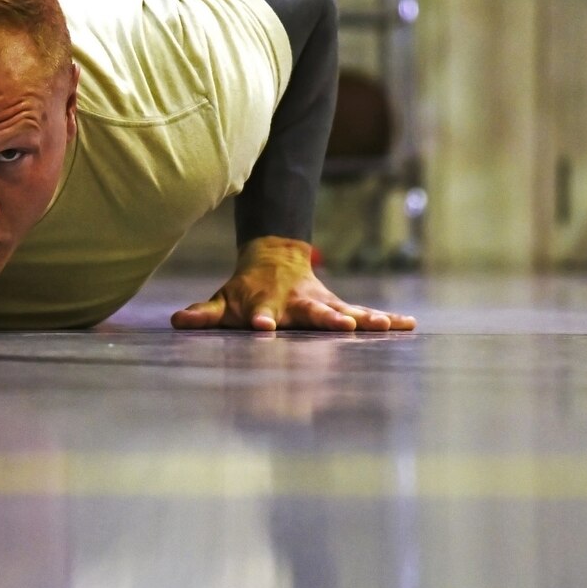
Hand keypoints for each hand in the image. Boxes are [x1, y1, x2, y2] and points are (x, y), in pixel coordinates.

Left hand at [171, 237, 415, 331]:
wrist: (276, 259)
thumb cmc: (245, 289)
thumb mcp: (223, 300)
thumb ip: (203, 314)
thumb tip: (178, 321)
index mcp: (268, 304)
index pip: (263, 314)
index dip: (262, 320)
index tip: (264, 328)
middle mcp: (298, 304)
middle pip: (312, 313)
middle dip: (325, 320)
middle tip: (341, 327)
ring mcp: (322, 304)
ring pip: (344, 312)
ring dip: (363, 320)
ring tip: (385, 326)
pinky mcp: (340, 307)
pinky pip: (365, 314)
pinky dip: (385, 319)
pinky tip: (408, 325)